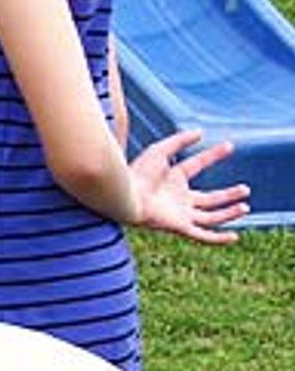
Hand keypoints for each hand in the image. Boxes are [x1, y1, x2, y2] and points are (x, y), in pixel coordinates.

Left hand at [128, 128, 248, 240]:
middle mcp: (177, 198)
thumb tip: (200, 132)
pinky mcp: (179, 227)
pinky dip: (218, 238)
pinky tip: (233, 236)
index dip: (212, 155)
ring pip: (210, 217)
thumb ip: (179, 141)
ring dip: (228, 213)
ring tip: (245, 207)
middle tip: (245, 189)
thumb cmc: (138, 174)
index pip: (196, 165)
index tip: (229, 145)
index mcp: (171, 178)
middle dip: (228, 195)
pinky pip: (202, 236)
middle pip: (208, 198)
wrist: (125, 195)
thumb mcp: (160, 150)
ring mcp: (179, 214)